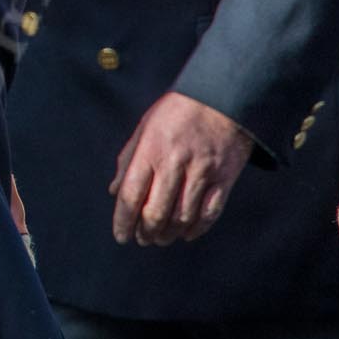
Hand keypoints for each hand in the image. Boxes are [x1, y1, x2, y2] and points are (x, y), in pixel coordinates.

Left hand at [110, 91, 253, 245]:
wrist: (221, 99)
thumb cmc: (176, 113)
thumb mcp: (144, 128)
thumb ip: (128, 160)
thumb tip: (114, 191)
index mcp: (150, 150)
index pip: (131, 196)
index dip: (123, 221)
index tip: (121, 236)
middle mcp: (174, 163)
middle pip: (156, 213)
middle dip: (146, 232)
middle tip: (143, 239)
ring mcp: (202, 172)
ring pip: (183, 217)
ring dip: (169, 234)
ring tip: (161, 238)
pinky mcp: (224, 178)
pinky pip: (209, 213)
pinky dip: (196, 229)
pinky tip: (186, 234)